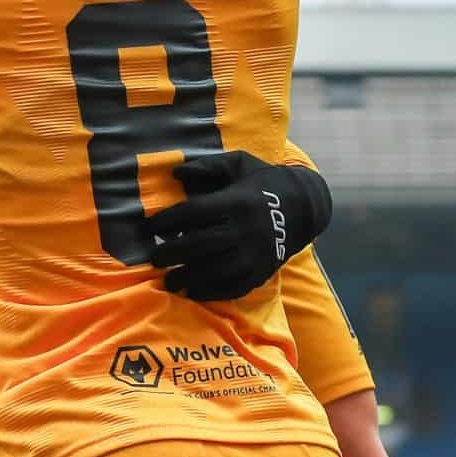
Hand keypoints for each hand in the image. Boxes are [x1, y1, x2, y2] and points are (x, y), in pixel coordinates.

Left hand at [149, 151, 332, 301]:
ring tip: (169, 281)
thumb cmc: (263, 182)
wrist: (304, 206)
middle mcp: (247, 229)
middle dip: (174, 253)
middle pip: (203, 243)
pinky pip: (235, 287)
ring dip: (190, 278)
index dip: (169, 220)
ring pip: (218, 270)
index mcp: (237, 201)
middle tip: (154, 259)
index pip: (196, 212)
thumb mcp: (238, 164)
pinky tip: (193, 292)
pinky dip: (213, 292)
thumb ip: (208, 166)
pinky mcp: (262, 270)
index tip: (150, 227)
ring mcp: (256, 253)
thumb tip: (176, 173)